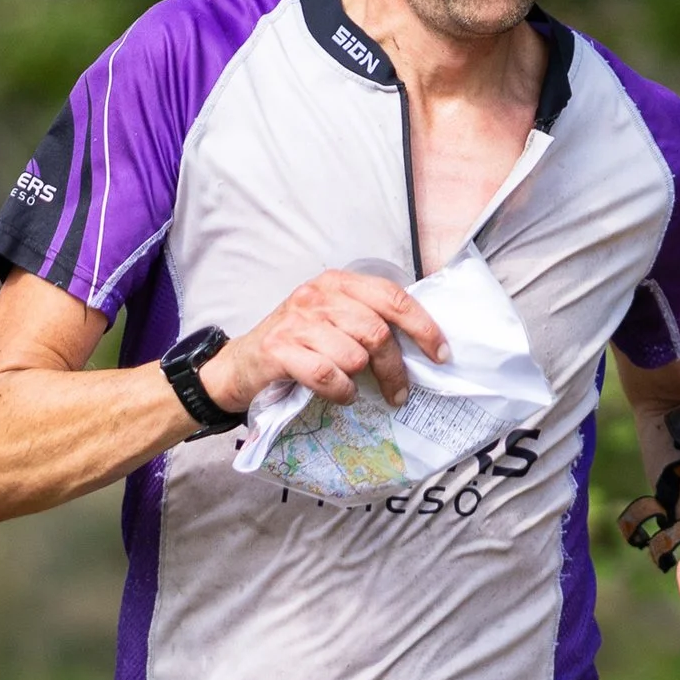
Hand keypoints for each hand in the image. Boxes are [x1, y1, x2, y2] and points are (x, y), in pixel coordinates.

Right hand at [200, 269, 447, 414]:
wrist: (239, 365)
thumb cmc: (295, 345)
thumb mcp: (331, 320)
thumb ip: (367, 319)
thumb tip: (420, 341)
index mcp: (337, 283)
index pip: (392, 297)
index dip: (423, 327)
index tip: (440, 354)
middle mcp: (317, 296)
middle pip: (377, 332)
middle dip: (395, 369)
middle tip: (399, 393)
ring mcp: (297, 322)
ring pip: (354, 356)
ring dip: (360, 382)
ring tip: (354, 391)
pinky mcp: (280, 350)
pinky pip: (327, 375)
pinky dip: (340, 392)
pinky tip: (340, 395)